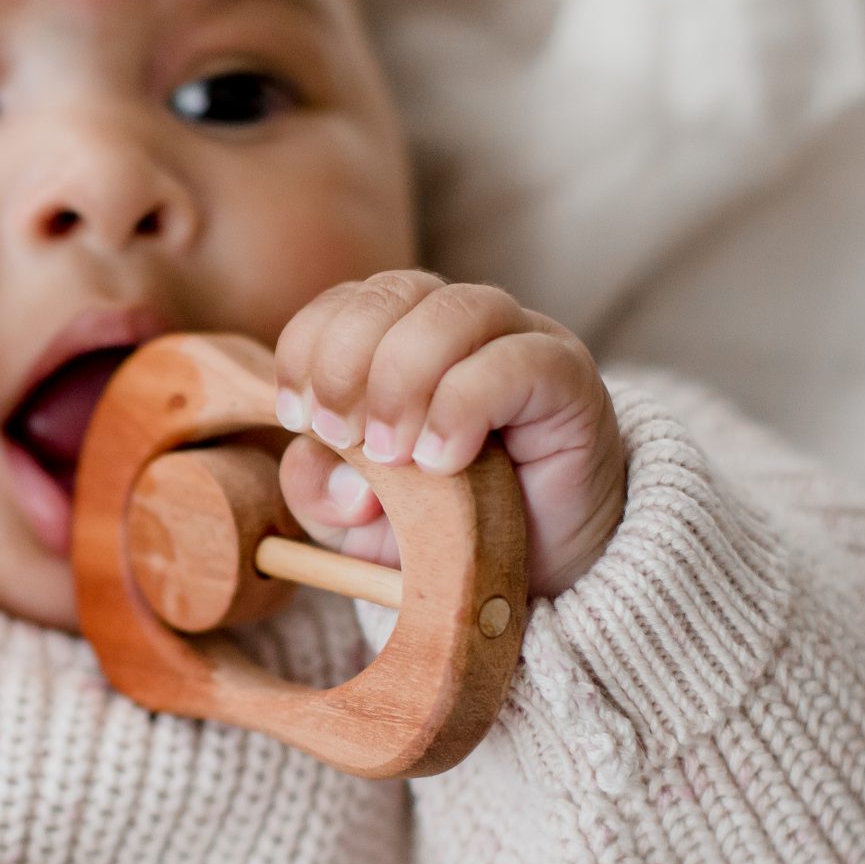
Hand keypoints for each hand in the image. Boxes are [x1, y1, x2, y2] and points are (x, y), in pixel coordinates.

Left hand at [270, 270, 627, 597]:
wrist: (542, 573)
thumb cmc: (448, 531)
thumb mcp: (360, 522)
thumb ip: (321, 489)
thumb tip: (314, 456)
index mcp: (404, 339)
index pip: (348, 299)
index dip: (308, 346)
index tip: (297, 417)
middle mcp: (462, 327)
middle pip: (394, 290)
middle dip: (347, 362)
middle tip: (342, 437)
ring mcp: (520, 342)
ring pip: (454, 309)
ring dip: (402, 381)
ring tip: (392, 455)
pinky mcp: (567, 378)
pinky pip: (515, 359)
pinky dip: (462, 406)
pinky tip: (442, 460)